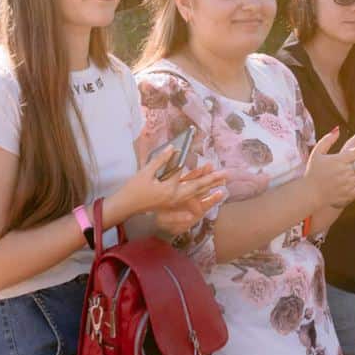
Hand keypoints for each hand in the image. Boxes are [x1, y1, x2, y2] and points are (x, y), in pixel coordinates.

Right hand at [111, 152, 225, 222]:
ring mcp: (174, 200)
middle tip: (227, 174)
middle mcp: (175, 196)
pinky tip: (207, 187)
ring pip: (195, 192)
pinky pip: (190, 195)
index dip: (194, 164)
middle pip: (197, 186)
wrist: (127, 206)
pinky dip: (199, 190)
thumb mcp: (145, 172)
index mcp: (169, 189)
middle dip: (213, 180)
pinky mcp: (172, 201)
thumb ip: (161, 160)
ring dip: (208, 185)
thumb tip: (173, 148)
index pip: (186, 174)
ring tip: (222, 181)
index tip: (208, 159)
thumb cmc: (134, 188)